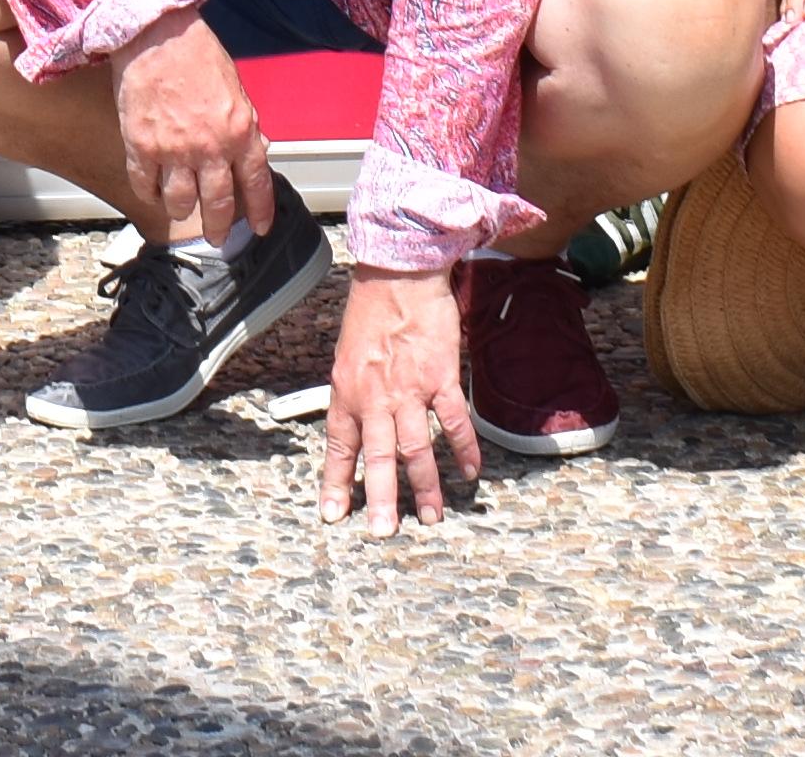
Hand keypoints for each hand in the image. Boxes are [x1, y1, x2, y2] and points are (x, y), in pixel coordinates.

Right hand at [109, 8, 273, 246]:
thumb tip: (256, 152)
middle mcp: (209, 148)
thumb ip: (246, 126)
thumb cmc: (198, 54)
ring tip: (181, 207)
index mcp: (239, 132)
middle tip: (216, 238)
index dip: (260, 211)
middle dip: (219, 228)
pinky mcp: (140, 146)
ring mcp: (173, 150)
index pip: (256, 184)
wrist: (157, 33)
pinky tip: (152, 190)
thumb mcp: (236, 89)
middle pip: (217, 205)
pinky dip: (149, 193)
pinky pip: (145, 186)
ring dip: (182, 209)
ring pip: (180, 203)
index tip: (259, 228)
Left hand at [320, 265, 476, 532]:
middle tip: (384, 534)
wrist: (399, 271)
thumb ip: (354, 394)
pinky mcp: (440, 378)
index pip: (339, 446)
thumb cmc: (371, 309)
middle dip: (381, 500)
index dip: (336, 483)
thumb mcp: (347, 354)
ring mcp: (409, 389)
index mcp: (347, 391)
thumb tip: (358, 426)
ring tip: (432, 517)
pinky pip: (453, 422)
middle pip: (378, 457)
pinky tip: (470, 473)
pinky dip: (464, 449)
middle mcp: (375, 396)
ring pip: (415, 449)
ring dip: (425, 486)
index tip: (333, 516)